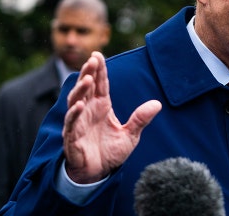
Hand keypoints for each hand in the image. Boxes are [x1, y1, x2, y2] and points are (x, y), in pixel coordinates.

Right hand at [62, 52, 161, 183]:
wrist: (98, 173)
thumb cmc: (110, 152)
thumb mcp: (130, 135)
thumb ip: (140, 119)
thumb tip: (158, 104)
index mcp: (101, 106)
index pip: (100, 84)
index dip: (98, 70)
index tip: (98, 54)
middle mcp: (88, 110)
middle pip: (86, 87)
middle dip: (88, 72)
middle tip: (93, 59)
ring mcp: (78, 122)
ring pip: (75, 100)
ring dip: (80, 89)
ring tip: (87, 79)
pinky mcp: (72, 136)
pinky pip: (71, 122)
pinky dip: (74, 114)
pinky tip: (79, 106)